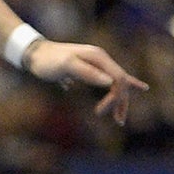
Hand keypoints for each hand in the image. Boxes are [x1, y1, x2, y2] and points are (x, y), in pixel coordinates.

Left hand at [25, 39, 146, 123]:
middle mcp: (101, 59)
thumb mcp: (66, 66)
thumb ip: (87, 72)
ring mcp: (96, 64)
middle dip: (121, 102)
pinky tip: (140, 87)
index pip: (118, 80)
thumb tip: (111, 82)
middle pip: (121, 82)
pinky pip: (110, 79)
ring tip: (120, 118)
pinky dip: (121, 87)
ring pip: (116, 83)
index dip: (115, 97)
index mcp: (99, 58)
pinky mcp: (89, 69)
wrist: (33, 53)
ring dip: (120, 100)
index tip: (99, 112)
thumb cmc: (47, 60)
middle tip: (118, 121)